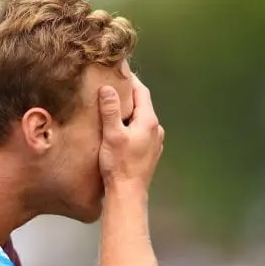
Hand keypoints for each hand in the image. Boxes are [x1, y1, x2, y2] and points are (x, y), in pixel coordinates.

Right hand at [98, 75, 164, 189]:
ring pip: (142, 119)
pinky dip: (131, 126)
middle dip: (128, 95)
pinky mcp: (150, 153)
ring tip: (113, 108)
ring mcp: (155, 142)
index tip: (119, 71)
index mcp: (148, 122)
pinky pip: (141, 132)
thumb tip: (108, 88)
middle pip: (142, 105)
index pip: (141, 92)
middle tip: (112, 87)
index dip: (130, 80)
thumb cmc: (120, 165)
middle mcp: (155, 130)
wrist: (128, 194)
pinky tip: (119, 130)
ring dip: (129, 112)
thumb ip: (111, 110)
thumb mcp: (112, 135)